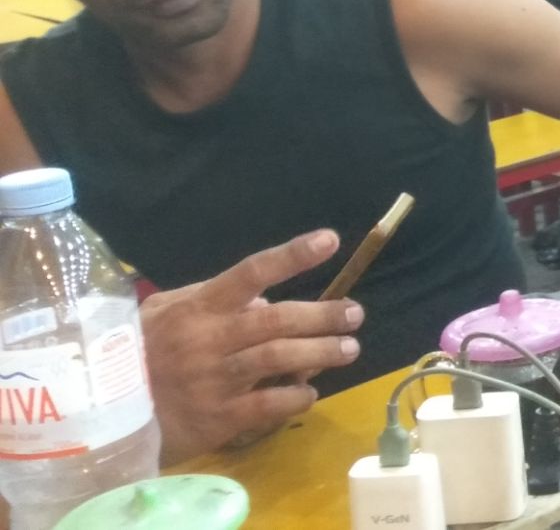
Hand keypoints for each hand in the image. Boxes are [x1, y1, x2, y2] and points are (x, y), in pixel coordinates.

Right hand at [142, 230, 362, 463]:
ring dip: (321, 353)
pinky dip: (297, 397)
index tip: (329, 240)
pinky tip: (310, 392)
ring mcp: (214, 379)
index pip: (250, 273)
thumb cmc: (139, 355)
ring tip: (349, 349)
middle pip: (277, 320)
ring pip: (279, 359)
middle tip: (355, 314)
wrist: (106, 416)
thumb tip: (262, 293)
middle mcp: (208, 340)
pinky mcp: (218, 417)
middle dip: (323, 315)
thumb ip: (209, 297)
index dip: (291, 256)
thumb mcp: (162, 314)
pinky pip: (269, 405)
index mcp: (197, 308)